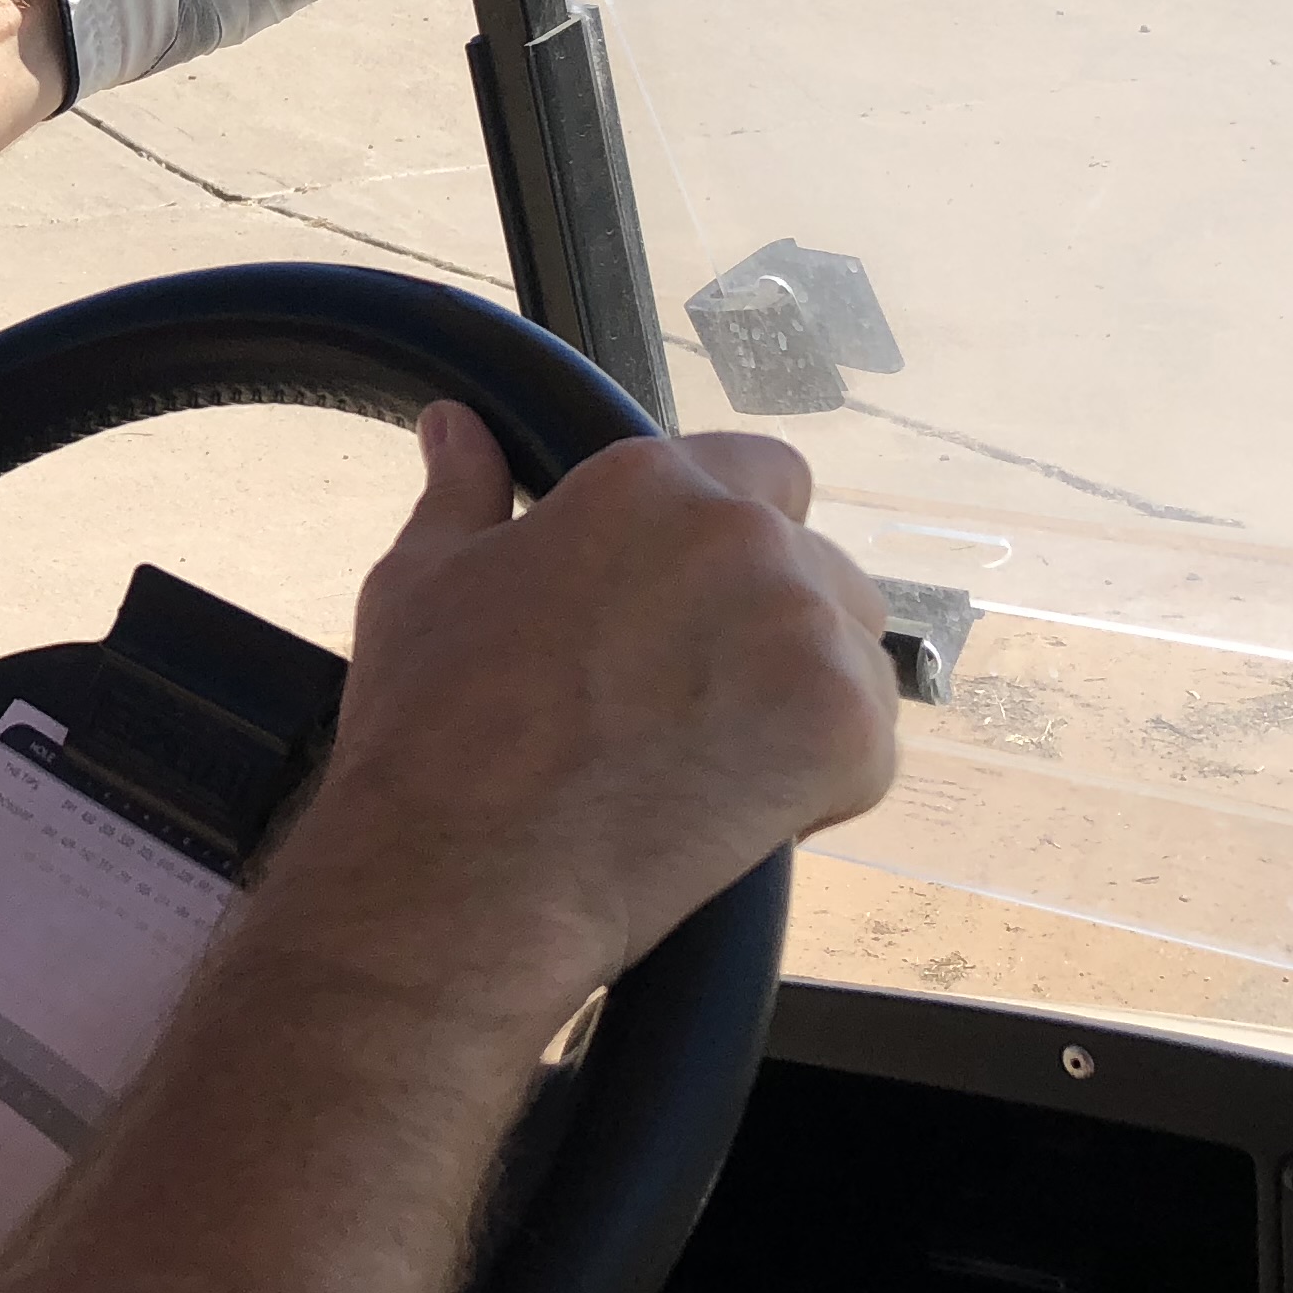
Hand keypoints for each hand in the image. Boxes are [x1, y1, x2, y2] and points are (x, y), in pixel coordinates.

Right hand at [265, 405, 899, 1035]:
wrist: (468, 868)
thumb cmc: (434, 723)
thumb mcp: (421, 578)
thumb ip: (462, 489)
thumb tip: (455, 424)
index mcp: (648, 481)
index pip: (763, 473)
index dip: (735, 538)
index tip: (691, 604)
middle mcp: (741, 533)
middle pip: (817, 566)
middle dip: (772, 625)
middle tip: (691, 701)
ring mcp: (803, 628)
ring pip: (852, 651)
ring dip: (804, 697)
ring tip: (712, 759)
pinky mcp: (845, 727)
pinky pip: (870, 744)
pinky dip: (821, 783)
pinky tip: (733, 808)